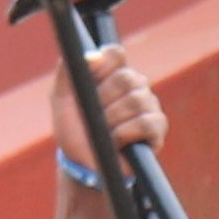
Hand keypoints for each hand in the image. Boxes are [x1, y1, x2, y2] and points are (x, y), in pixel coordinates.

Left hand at [51, 44, 164, 170]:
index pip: (116, 54)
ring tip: (104, 132)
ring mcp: (149, 105)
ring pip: (137, 101)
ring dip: (112, 120)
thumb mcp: (61, 98)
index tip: (89, 82)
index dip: (102, 66)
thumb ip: (68, 70)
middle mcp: (135, 85)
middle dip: (104, 100)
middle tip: (94, 117)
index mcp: (112, 73)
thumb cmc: (74, 129)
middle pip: (127, 78)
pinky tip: (116, 142)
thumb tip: (93, 56)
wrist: (82, 163)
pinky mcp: (158, 128)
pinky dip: (125, 133)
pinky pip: (146, 123)